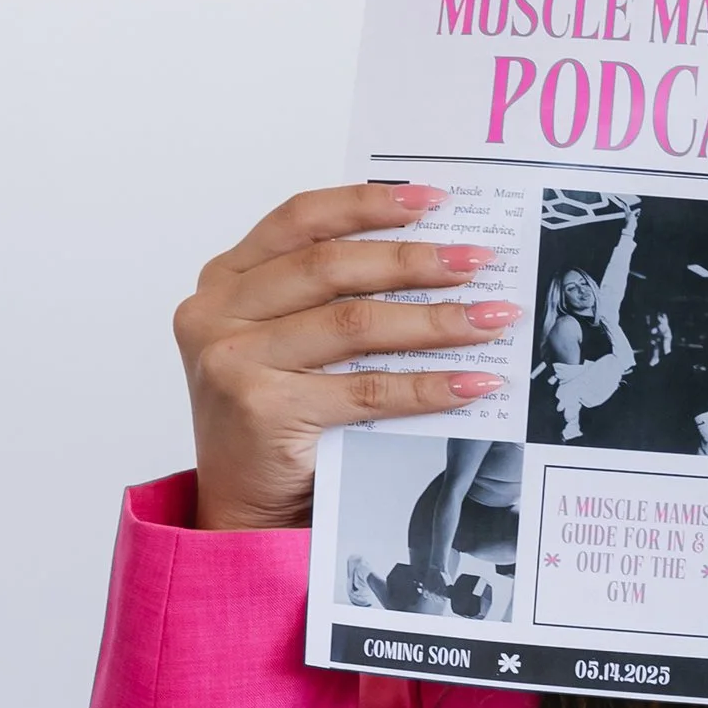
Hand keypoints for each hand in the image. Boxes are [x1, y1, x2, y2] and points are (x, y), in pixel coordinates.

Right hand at [176, 184, 520, 531]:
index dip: (368, 204)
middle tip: (478, 261)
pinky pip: (367, 389)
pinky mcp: (262, 408)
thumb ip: (329, 299)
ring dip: (434, 320)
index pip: (301, 221)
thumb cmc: (278, 418)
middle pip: (332, 268)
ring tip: (490, 319)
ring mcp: (233, 360)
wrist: (245, 507)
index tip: (434, 200)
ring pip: (354, 325)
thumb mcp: (289, 342)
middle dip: (415, 261)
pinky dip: (428, 386)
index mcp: (225, 280)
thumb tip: (434, 259)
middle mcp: (218, 313)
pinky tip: (472, 381)